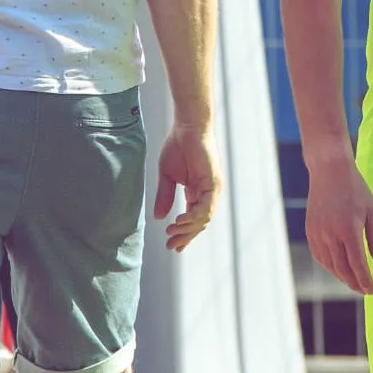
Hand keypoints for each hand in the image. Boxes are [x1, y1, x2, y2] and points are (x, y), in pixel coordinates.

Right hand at [152, 122, 222, 252]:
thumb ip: (165, 196)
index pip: (193, 219)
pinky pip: (206, 206)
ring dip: (188, 229)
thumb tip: (158, 218)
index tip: (172, 246)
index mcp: (197, 192)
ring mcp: (212, 188)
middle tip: (172, 246)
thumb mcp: (167, 176)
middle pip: (199, 223)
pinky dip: (193, 216)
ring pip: (204, 218)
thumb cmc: (178, 146)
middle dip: (185, 237)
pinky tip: (179, 221)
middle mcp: (207, 193)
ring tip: (172, 233)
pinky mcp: (213, 182)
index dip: (184, 234)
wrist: (187, 126)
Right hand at [305, 159, 372, 296]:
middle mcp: (331, 234)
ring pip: (329, 265)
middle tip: (363, 290)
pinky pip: (319, 256)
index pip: (357, 264)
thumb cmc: (355, 189)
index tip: (371, 290)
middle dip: (354, 283)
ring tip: (352, 281)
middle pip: (342, 269)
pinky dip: (329, 266)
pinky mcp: (311, 230)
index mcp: (349, 229)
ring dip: (341, 277)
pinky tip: (338, 268)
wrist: (329, 171)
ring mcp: (318, 233)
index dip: (364, 280)